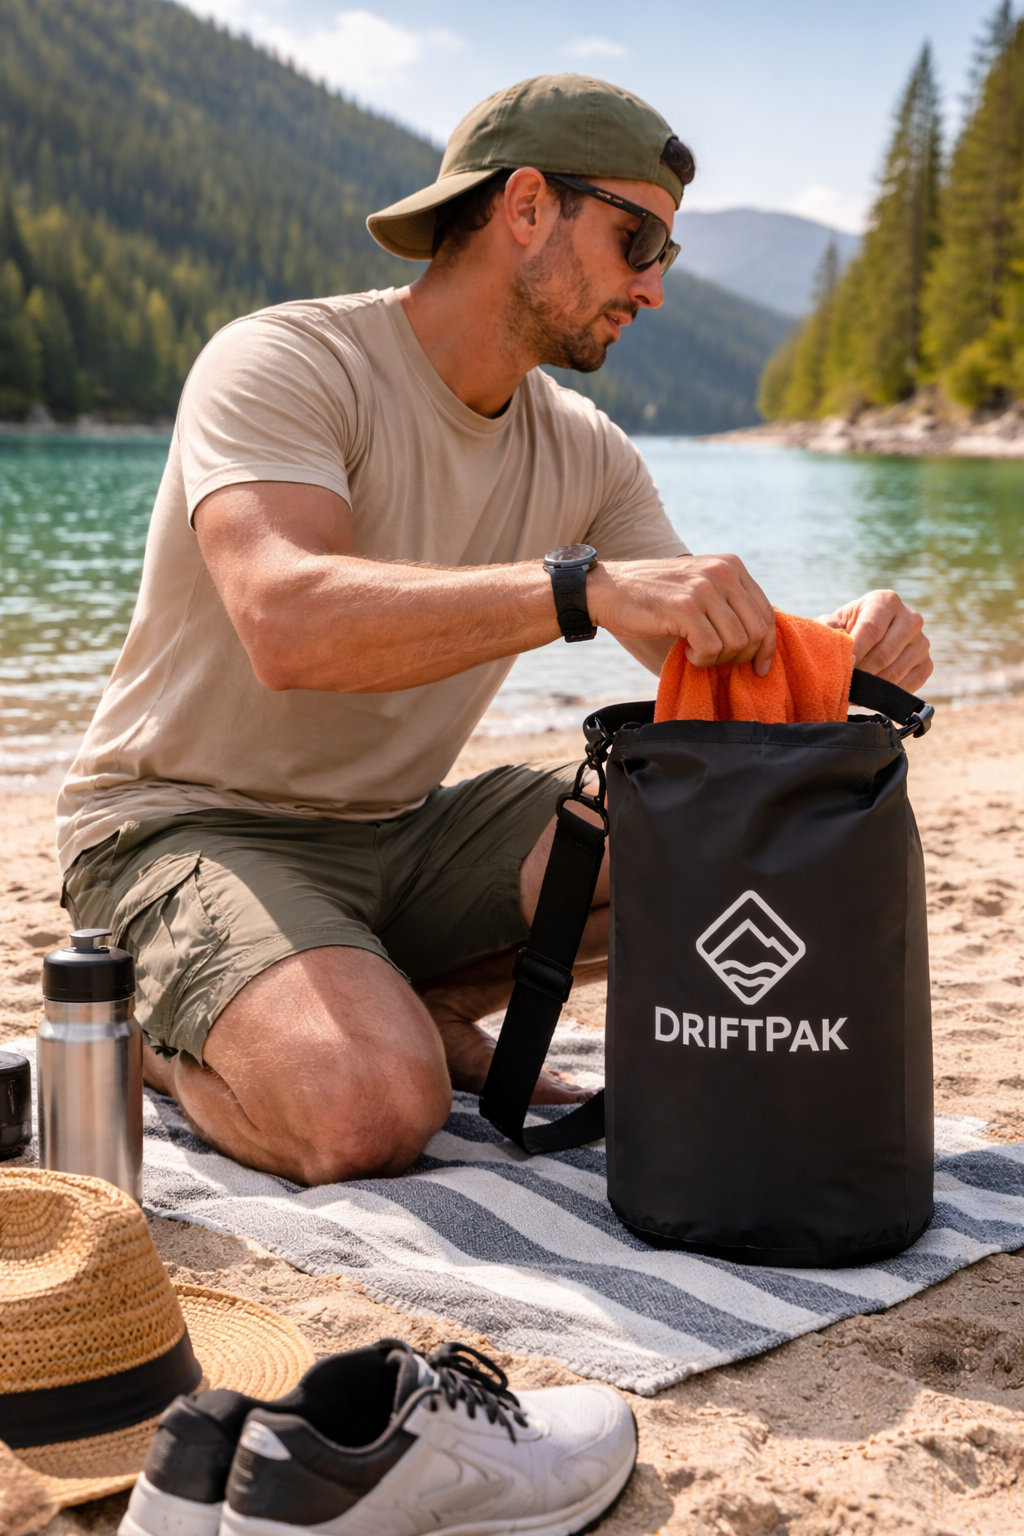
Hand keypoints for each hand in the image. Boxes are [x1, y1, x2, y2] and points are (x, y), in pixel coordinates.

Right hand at [588, 554, 776, 674]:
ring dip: (719, 658)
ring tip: (698, 653)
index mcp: (731, 566)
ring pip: (737, 642)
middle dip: (743, 656)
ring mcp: (703, 588)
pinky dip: (703, 659)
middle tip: (719, 661)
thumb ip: (728, 601)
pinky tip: (688, 653)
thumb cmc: (654, 596)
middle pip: (757, 630)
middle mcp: (722, 572)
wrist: (609, 589)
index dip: (767, 646)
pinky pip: (712, 647)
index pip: (766, 612)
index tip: (760, 667)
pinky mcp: (685, 607)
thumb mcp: (699, 586)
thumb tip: (761, 639)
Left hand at [817, 590, 931, 694]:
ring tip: (851, 692)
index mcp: (887, 601)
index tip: (843, 666)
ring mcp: (922, 642)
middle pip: (885, 653)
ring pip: (895, 672)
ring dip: (871, 686)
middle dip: (861, 672)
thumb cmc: (845, 630)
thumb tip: (834, 642)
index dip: (855, 650)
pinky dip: (886, 695)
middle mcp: (911, 618)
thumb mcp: (833, 623)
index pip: (871, 629)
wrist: (863, 641)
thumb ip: (828, 629)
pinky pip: (908, 686)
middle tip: (844, 684)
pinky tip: (869, 695)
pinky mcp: (926, 664)